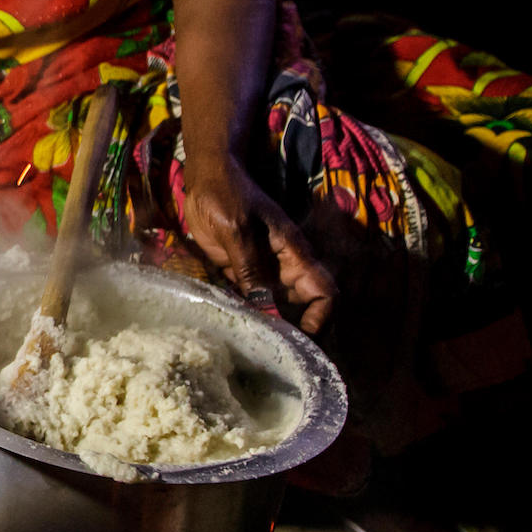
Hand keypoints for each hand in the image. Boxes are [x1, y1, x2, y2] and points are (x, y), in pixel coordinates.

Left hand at [180, 159, 336, 333]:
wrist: (208, 175)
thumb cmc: (227, 194)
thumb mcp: (238, 229)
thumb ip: (250, 268)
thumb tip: (264, 308)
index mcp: (294, 254)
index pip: (324, 292)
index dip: (321, 318)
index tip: (303, 340)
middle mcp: (284, 267)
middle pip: (302, 308)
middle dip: (295, 332)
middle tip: (274, 355)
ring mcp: (263, 271)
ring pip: (276, 308)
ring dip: (268, 327)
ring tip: (253, 349)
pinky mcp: (241, 272)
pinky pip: (250, 300)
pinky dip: (246, 315)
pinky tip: (233, 330)